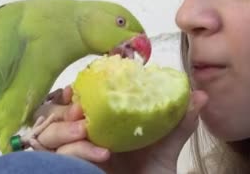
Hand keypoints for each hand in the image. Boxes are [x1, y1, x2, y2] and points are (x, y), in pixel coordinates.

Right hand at [32, 85, 207, 173]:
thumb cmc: (151, 173)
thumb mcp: (167, 147)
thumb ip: (181, 122)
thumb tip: (201, 95)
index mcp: (101, 123)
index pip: (76, 99)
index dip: (74, 90)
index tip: (81, 84)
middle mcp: (81, 137)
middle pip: (55, 113)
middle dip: (65, 107)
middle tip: (81, 110)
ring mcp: (71, 156)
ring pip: (48, 134)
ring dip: (65, 128)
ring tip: (87, 130)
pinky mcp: (67, 170)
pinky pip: (57, 157)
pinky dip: (76, 151)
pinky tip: (100, 154)